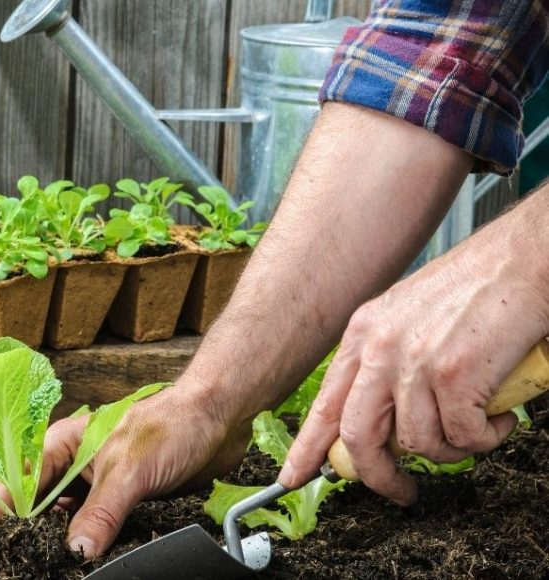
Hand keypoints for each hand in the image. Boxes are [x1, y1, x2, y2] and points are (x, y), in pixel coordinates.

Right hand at [0, 380, 248, 558]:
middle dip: (33, 530)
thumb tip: (76, 552)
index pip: (21, 480)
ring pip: (68, 519)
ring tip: (53, 561)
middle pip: (40, 504)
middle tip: (27, 557)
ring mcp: (98, 484)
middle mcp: (75, 464)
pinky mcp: (122, 501)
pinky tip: (89, 558)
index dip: (4, 508)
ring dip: (63, 539)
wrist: (219, 421)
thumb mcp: (128, 472)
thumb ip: (100, 513)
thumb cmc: (171, 425)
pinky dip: (91, 543)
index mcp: (64, 444)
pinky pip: (97, 528)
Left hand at [279, 220, 548, 504]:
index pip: (325, 404)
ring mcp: (414, 361)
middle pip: (358, 436)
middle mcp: (380, 347)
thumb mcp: (409, 319)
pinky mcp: (454, 375)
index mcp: (363, 333)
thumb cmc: (478, 289)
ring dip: (452, 451)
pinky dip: (486, 438)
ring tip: (476, 430)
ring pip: (418, 443)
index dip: (308, 447)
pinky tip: (499, 417)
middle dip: (378, 475)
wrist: (524, 260)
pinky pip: (463, 437)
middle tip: (401, 492)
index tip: (293, 477)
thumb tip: (383, 420)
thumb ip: (387, 363)